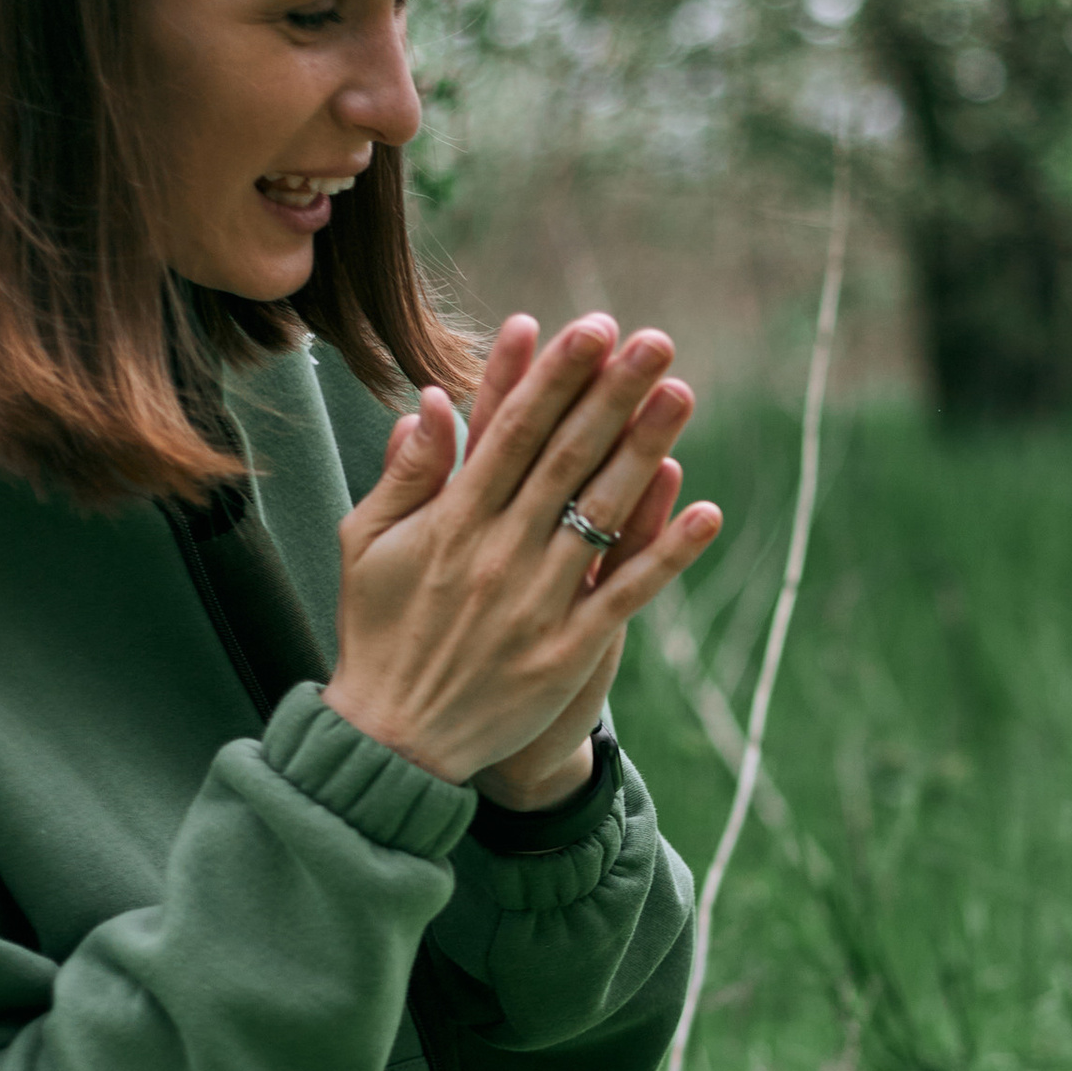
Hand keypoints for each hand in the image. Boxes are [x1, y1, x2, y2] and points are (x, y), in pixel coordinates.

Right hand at [324, 314, 719, 788]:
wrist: (392, 741)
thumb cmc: (378, 632)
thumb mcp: (367, 544)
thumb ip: (405, 475)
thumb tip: (432, 402)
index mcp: (450, 521)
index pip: (510, 431)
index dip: (552, 376)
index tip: (587, 329)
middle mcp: (496, 552)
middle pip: (566, 458)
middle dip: (611, 394)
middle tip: (654, 340)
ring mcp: (535, 603)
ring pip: (600, 514)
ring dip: (646, 453)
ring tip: (681, 395)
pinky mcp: (564, 651)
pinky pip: (624, 594)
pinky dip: (665, 554)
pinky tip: (705, 512)